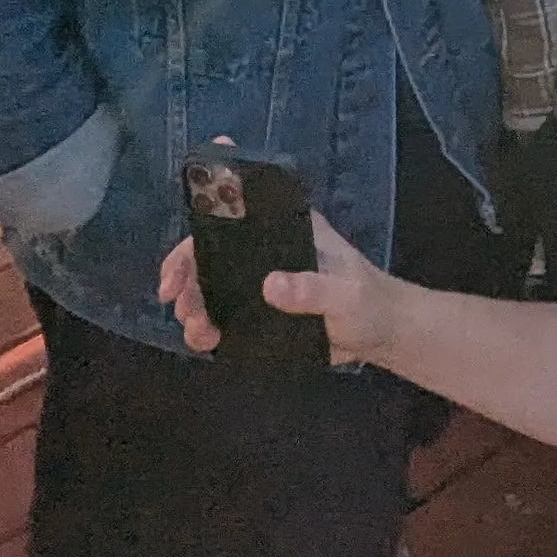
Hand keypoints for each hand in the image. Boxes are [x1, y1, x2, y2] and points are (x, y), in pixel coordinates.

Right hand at [160, 216, 403, 368]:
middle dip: (185, 275)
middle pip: (212, 252)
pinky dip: (207, 327)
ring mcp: (262, 281)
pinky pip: (224, 314)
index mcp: (289, 230)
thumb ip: (313, 289)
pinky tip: (206, 342)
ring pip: (212, 286)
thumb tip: (269, 285)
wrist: (382, 336)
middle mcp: (269, 251)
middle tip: (174, 301)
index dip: (199, 228)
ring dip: (194, 306)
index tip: (177, 261)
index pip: (237, 214)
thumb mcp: (346, 294)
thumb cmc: (370, 302)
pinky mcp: (262, 311)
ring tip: (197, 331)